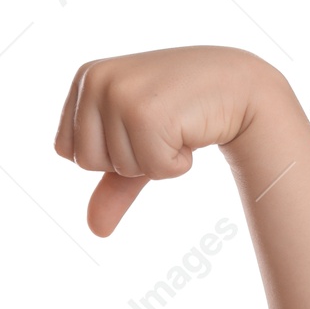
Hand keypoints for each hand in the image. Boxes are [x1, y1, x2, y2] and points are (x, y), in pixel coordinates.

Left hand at [53, 45, 264, 235]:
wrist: (241, 86)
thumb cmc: (185, 111)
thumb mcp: (140, 144)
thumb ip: (113, 183)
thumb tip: (95, 230)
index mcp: (86, 78)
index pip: (67, 151)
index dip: (108, 154)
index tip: (139, 126)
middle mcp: (95, 80)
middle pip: (86, 162)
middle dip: (130, 160)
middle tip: (161, 128)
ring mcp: (119, 93)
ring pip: (119, 168)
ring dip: (155, 161)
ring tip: (176, 127)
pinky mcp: (146, 112)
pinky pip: (150, 169)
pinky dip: (176, 164)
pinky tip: (191, 131)